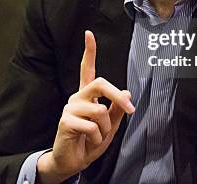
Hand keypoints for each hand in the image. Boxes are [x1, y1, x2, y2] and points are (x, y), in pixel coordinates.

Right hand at [37, 30, 134, 183]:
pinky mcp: (66, 121)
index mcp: (87, 96)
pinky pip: (92, 126)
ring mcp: (70, 108)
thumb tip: (127, 91)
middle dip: (118, 96)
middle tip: (131, 109)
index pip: (87, 69)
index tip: (89, 34)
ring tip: (97, 137)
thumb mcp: (110, 127)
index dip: (88, 51)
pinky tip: (87, 141)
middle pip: (100, 83)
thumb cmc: (89, 143)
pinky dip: (96, 137)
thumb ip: (117, 110)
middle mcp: (77, 98)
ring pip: (100, 110)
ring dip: (106, 128)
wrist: (72, 162)